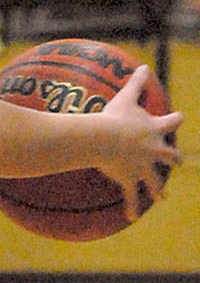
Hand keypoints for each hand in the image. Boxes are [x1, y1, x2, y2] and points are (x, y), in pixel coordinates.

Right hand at [96, 65, 182, 220]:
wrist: (104, 139)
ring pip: (155, 180)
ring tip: (162, 196)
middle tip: (176, 162)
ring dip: (158, 189)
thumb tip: (143, 65)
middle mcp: (154, 150)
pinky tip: (132, 217)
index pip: (172, 121)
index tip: (179, 118)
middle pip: (170, 156)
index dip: (175, 119)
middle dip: (173, 159)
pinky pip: (131, 196)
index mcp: (155, 129)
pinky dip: (132, 207)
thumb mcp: (126, 96)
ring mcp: (143, 166)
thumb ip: (136, 82)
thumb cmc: (114, 117)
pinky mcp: (130, 178)